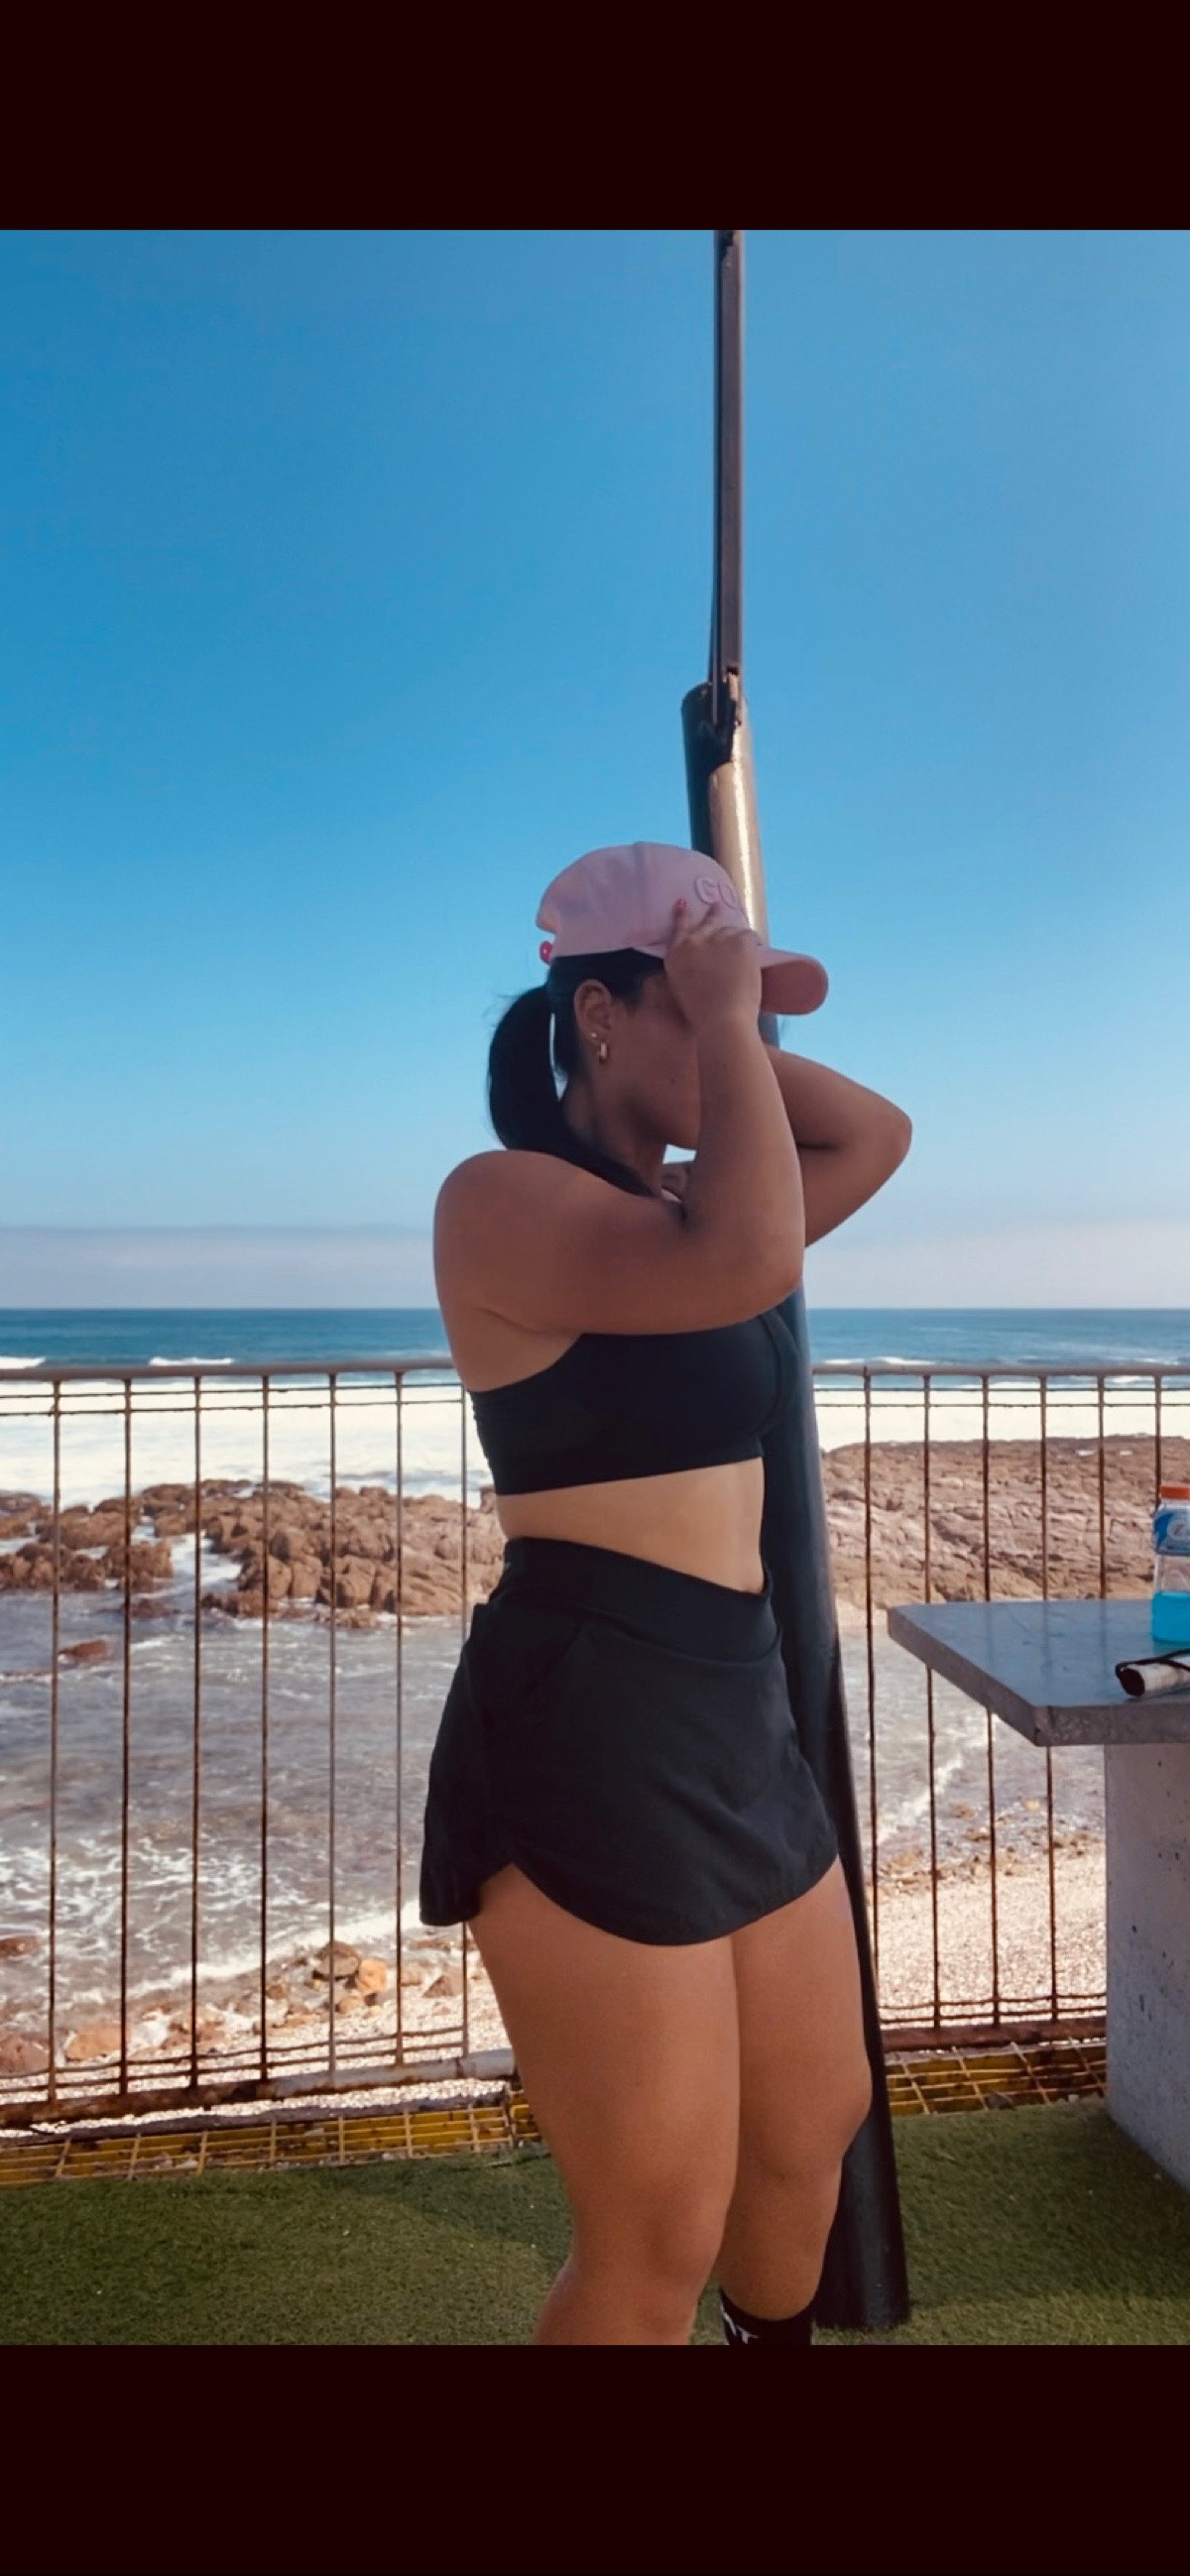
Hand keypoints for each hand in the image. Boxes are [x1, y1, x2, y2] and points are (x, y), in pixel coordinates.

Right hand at [663, 896, 761, 1034]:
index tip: (682, 904)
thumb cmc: (701, 1015)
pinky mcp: (740, 941)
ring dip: (735, 939)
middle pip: (707, 922)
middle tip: (716, 906)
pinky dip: (752, 946)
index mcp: (676, 955)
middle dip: (712, 915)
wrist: (722, 1020)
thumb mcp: (681, 988)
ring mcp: (718, 938)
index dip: (682, 916)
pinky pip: (749, 936)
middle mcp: (695, 941)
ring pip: (731, 930)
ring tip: (742, 947)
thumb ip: (687, 969)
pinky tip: (754, 957)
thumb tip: (700, 962)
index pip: (679, 928)